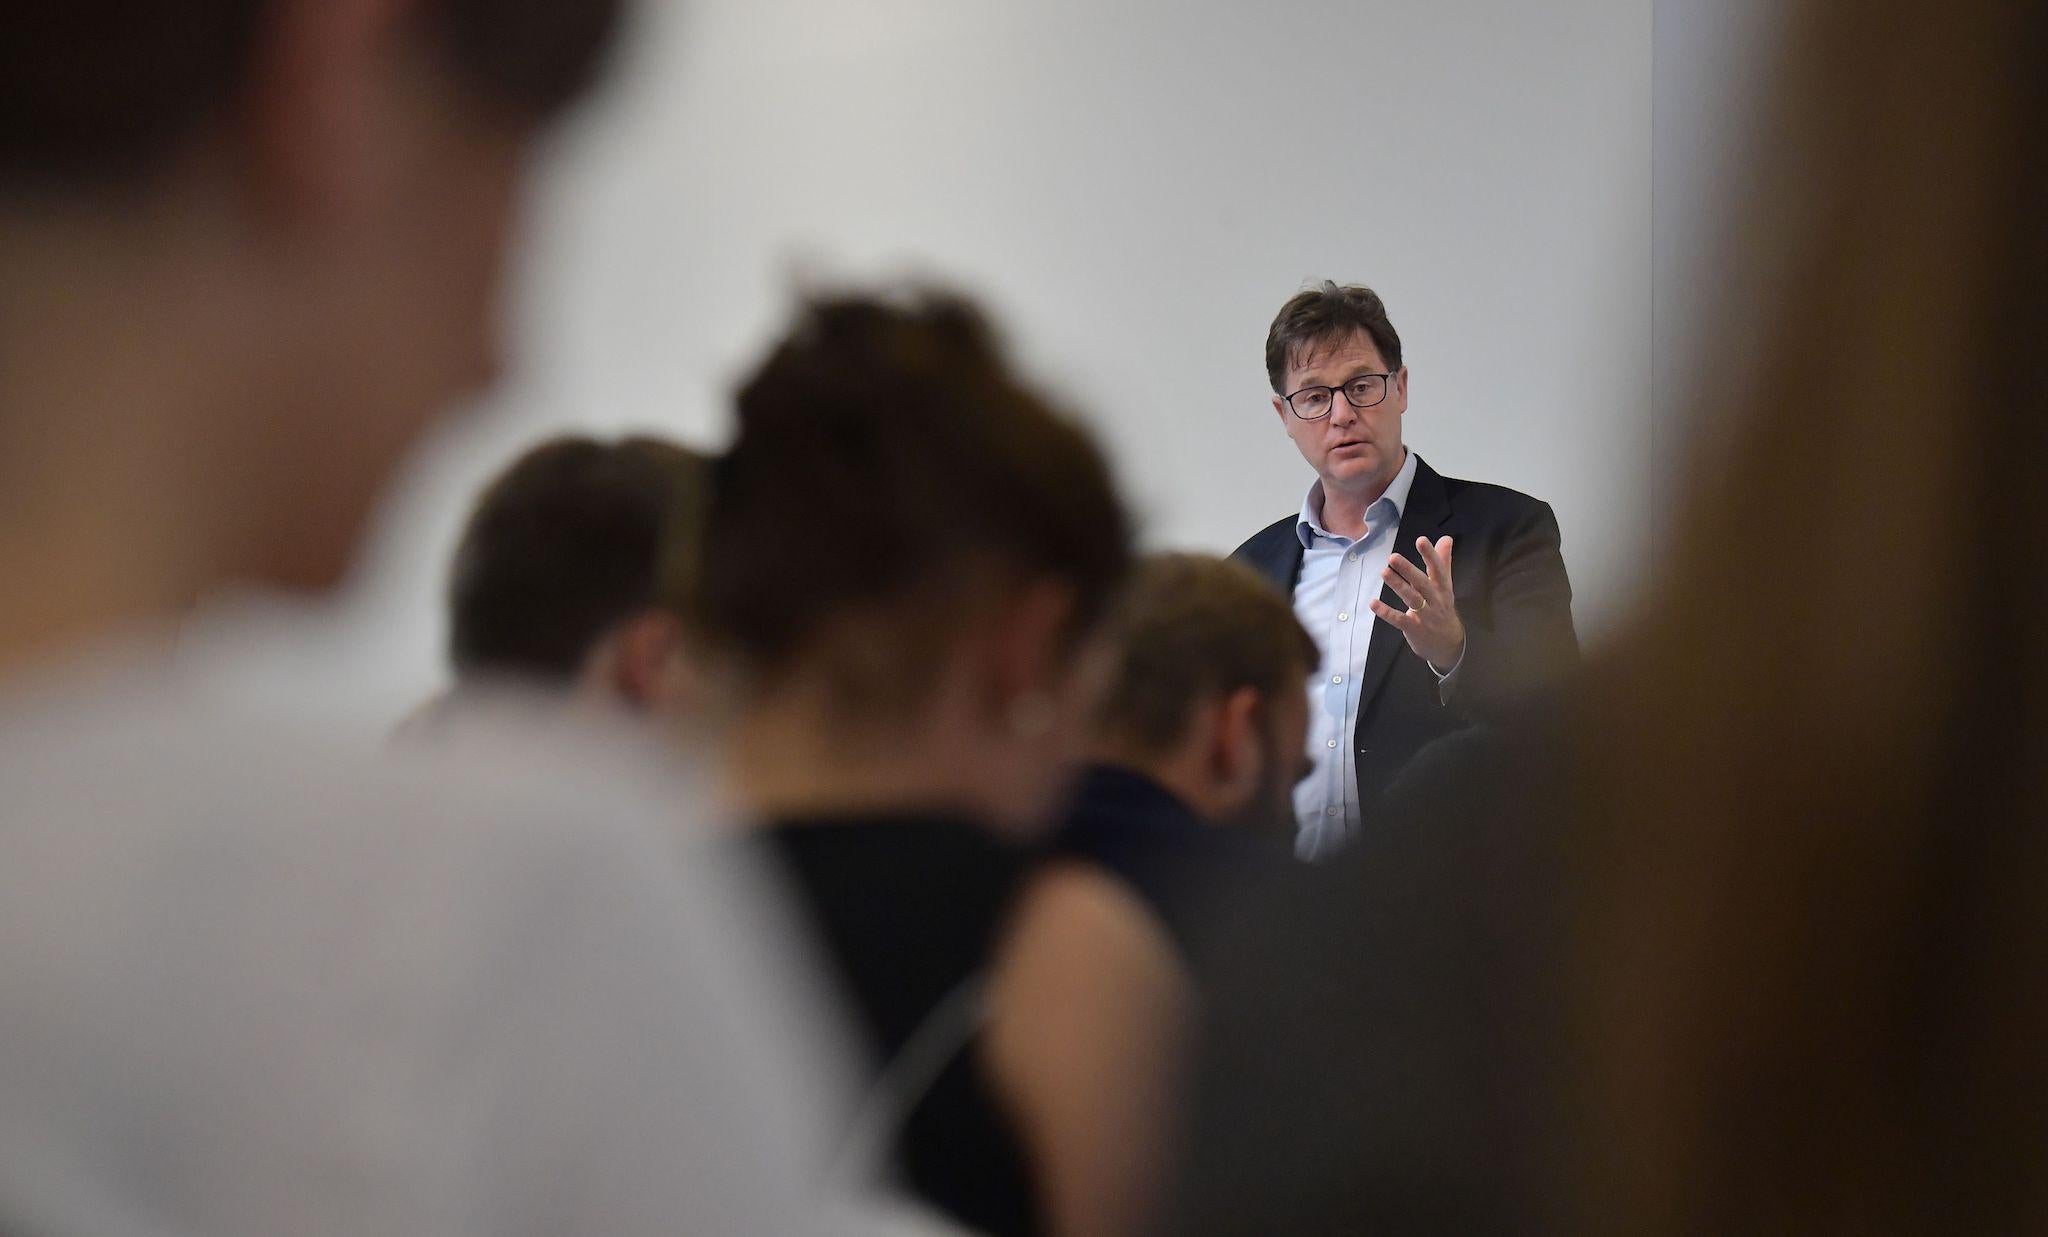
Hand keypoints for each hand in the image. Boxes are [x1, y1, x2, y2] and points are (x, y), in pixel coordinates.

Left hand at [1370, 536, 1465, 670]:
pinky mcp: (1413, 629)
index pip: (1438, 569)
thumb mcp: (1445, 586)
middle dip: (1408, 570)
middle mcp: (1435, 600)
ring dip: (1397, 586)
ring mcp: (1425, 616)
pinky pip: (1399, 619)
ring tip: (1384, 572)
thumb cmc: (1443, 609)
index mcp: (1443, 588)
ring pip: (1411, 599)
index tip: (1421, 540)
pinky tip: (1373, 603)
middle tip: (1393, 557)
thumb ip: (1443, 562)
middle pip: (1423, 583)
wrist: (1449, 645)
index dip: (1430, 555)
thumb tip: (1446, 538)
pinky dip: (1386, 612)